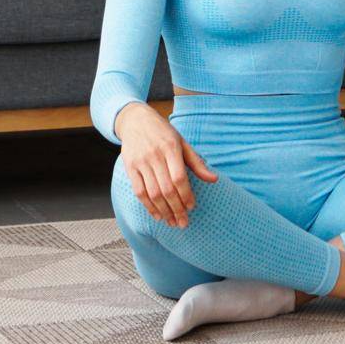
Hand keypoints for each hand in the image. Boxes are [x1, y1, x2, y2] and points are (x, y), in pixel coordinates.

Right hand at [114, 103, 217, 227]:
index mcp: (171, 148)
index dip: (186, 195)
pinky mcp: (130, 168)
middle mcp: (155, 156)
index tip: (192, 207)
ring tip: (172, 222)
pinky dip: (148, 206)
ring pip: (153, 193)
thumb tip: (214, 179)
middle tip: (183, 223)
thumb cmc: (164, 133)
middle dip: (176, 209)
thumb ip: (196, 163)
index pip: (179, 177)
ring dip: (164, 211)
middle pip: (166, 189)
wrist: (136, 120)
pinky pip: (139, 191)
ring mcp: (141, 162)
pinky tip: (157, 215)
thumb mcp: (182, 143)